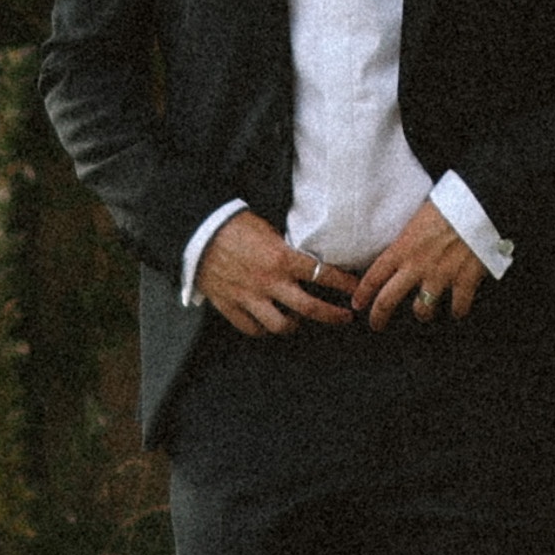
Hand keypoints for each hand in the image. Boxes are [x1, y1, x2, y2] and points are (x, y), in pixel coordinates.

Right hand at [193, 207, 354, 338]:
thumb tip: (305, 263)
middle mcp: (269, 282)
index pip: (323, 275)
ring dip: (295, 325)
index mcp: (281, 259)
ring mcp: (249, 297)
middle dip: (333, 315)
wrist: (198, 231)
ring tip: (299, 321)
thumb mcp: (269, 230)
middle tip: (344, 317)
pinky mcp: (230, 306)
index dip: (345, 284)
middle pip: (310, 309)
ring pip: (281, 326)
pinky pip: (252, 329)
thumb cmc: (234, 225)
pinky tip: (268, 323)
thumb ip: (287, 251)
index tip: (356, 289)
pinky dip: (263, 329)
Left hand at [354, 195, 490, 327]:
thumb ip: (407, 238)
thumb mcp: (417, 219)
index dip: (362, 293)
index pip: (373, 276)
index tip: (357, 303)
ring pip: (422, 310)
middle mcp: (417, 266)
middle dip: (378, 317)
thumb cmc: (448, 205)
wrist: (479, 204)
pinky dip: (458, 311)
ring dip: (422, 313)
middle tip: (376, 324)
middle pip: (388, 300)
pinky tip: (457, 310)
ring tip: (424, 313)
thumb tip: (400, 246)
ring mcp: (441, 276)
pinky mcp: (465, 280)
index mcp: (402, 248)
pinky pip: (458, 307)